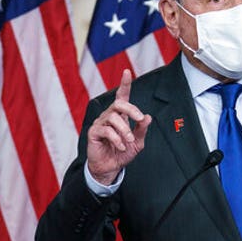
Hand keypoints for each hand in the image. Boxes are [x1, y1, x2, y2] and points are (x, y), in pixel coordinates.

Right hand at [86, 69, 150, 184]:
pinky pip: (106, 130)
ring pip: (113, 117)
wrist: (110, 168)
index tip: (127, 72)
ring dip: (125, 130)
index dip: (124, 84)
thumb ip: (141, 129)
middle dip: (132, 109)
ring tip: (129, 141)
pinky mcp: (94, 132)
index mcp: (120, 115)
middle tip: (139, 119)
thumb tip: (148, 117)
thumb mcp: (138, 142)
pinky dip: (117, 139)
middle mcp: (109, 116)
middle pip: (119, 103)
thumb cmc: (122, 153)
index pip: (122, 96)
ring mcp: (100, 123)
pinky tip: (121, 147)